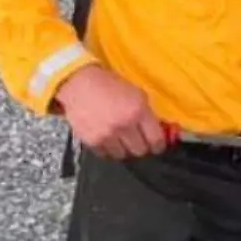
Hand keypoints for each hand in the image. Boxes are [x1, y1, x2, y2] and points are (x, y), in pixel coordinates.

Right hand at [53, 64, 170, 159]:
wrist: (80, 84)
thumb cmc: (110, 86)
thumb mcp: (137, 94)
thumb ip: (148, 114)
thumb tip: (159, 131)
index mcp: (138, 110)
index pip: (156, 139)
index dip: (158, 145)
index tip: (157, 147)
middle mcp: (124, 125)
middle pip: (140, 150)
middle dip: (141, 146)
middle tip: (138, 140)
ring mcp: (107, 135)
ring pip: (123, 155)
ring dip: (123, 148)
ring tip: (119, 137)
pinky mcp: (92, 141)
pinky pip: (105, 155)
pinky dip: (107, 149)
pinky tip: (106, 137)